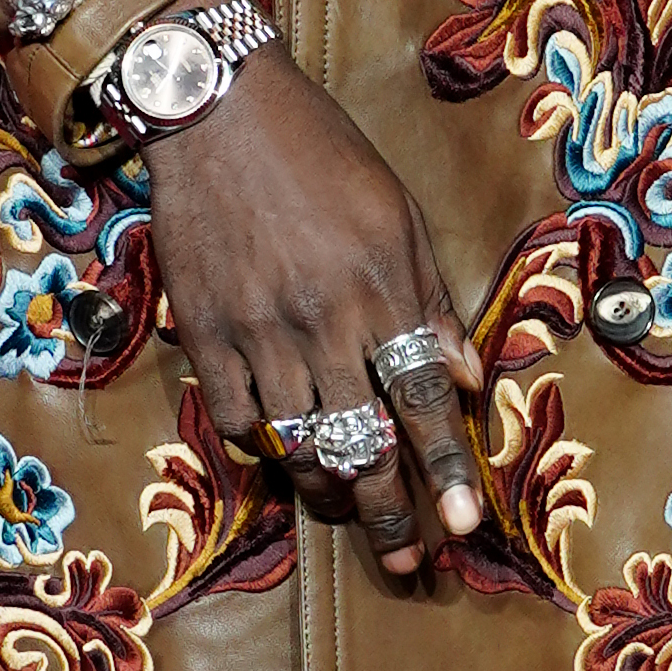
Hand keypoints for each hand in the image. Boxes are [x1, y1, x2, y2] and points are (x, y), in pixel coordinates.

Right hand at [144, 54, 485, 583]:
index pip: (422, 400)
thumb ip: (431, 301)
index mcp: (379, 290)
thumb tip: (466, 377)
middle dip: (386, 512)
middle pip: (361, 441)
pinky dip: (260, 448)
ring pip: (296, 443)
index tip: (462, 526)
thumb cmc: (320, 155)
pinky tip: (280, 452)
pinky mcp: (205, 331)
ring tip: (345, 510)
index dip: (446, 470)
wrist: (216, 111)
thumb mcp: (396, 215)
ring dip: (326, 490)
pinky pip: (234, 419)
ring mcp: (257, 332)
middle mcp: (321, 321)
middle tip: (406, 559)